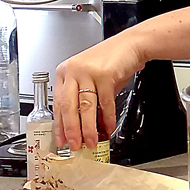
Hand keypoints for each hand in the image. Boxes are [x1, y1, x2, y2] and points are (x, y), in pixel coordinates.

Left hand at [53, 33, 145, 150]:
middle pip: (68, 106)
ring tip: (91, 141)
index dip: (60, 124)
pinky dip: (107, 118)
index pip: (58, 103)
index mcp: (65, 72)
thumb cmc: (112, 60)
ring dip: (88, 128)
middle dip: (71, 130)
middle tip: (74, 145)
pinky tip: (108, 127)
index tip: (61, 139)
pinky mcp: (104, 75)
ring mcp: (88, 72)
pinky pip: (105, 102)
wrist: (132, 45)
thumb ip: (85, 99)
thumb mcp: (92, 78)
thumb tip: (84, 124)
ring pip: (85, 107)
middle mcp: (74, 71)